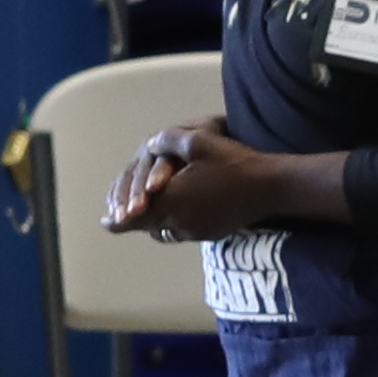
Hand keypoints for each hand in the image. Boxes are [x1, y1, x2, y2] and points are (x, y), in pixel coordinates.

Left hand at [111, 120, 297, 238]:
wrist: (271, 188)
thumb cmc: (233, 163)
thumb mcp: (197, 141)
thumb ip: (166, 142)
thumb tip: (148, 145)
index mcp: (169, 201)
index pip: (131, 219)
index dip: (115, 221)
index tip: (106, 220)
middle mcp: (178, 221)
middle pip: (145, 226)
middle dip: (133, 219)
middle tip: (121, 214)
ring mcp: (194, 231)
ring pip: (163, 232)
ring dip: (153, 222)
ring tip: (149, 212)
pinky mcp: (209, 234)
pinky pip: (181, 233)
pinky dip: (173, 224)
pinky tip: (179, 211)